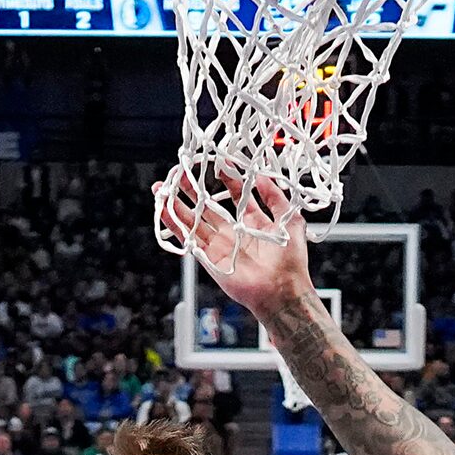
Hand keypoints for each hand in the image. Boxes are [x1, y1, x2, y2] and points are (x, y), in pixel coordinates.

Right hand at [159, 169, 312, 321]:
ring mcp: (219, 246)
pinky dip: (174, 226)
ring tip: (163, 188)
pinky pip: (188, 239)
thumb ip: (274, 196)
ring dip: (177, 205)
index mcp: (253, 223)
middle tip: (180, 172)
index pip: (235, 195)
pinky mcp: (209, 259)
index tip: (218, 164)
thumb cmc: (291, 261)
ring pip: (193, 221)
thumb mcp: (290, 219)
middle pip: (207, 206)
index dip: (227, 179)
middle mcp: (233, 233)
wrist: (283, 290)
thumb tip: (262, 175)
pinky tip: (164, 211)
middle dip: (192, 189)